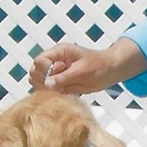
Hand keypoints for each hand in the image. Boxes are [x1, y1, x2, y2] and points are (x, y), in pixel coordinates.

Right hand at [29, 38, 146, 94]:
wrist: (111, 71)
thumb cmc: (99, 66)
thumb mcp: (82, 72)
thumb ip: (64, 78)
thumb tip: (46, 85)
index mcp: (59, 52)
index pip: (39, 61)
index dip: (42, 71)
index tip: (52, 79)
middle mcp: (55, 62)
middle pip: (35, 72)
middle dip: (42, 81)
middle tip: (58, 86)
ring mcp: (57, 72)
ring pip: (40, 82)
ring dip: (48, 89)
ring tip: (64, 89)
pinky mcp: (60, 82)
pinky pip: (50, 90)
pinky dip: (55, 94)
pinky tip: (67, 92)